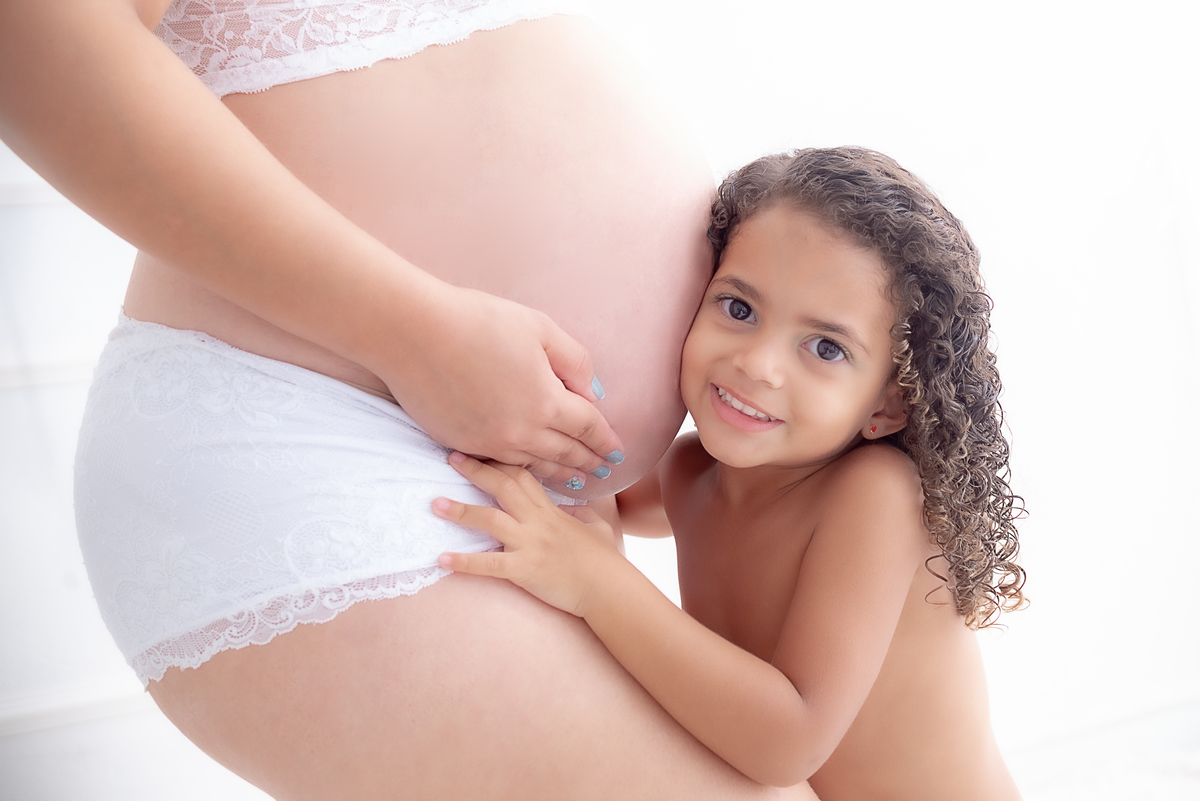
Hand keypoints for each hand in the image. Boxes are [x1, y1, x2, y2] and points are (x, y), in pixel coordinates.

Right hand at [381, 284, 623, 487]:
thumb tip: (592, 393)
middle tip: (604, 471)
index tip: (618, 449)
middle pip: (565, 453)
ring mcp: (489, 442)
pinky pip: (502, 464)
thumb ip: (574, 363)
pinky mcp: (462, 443)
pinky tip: (529, 472)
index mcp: (546, 402)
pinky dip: (523, 471)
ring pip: (534, 466)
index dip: (605, 439)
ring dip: (558, 473)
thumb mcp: (540, 329)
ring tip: (574, 479)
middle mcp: (521, 432)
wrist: (412, 333)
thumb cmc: (477, 321)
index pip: (587, 427)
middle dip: (588, 462)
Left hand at [433, 453, 621, 616]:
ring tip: (435, 504)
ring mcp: (530, 544)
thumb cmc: (604, 560)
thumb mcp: (595, 526)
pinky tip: (442, 558)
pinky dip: (464, 562)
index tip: (481, 450)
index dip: (500, 461)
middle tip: (451, 458)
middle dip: (476, 471)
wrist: (610, 589)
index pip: (523, 476)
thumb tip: (570, 508)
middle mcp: (537, 522)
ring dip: (461, 511)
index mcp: (550, 511)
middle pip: (503, 486)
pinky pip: (489, 564)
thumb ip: (578, 513)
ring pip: (490, 519)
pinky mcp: (524, 570)